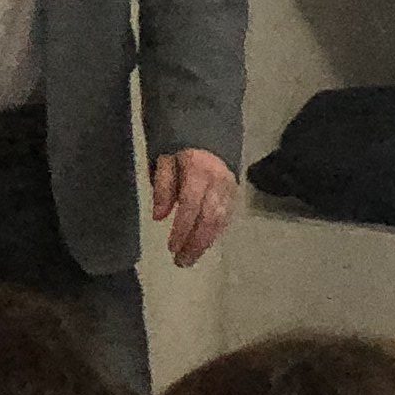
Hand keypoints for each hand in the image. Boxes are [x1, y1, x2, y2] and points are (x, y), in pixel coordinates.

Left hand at [152, 150, 237, 269]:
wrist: (210, 133)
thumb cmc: (182, 149)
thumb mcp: (165, 159)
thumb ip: (163, 186)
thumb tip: (159, 216)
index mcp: (199, 170)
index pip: (191, 204)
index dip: (182, 228)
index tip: (172, 247)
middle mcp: (218, 182)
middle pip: (209, 217)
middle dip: (195, 242)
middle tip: (181, 261)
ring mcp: (229, 189)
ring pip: (220, 221)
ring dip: (205, 243)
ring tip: (190, 258)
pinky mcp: (235, 195)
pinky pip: (226, 218)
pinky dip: (214, 234)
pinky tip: (202, 245)